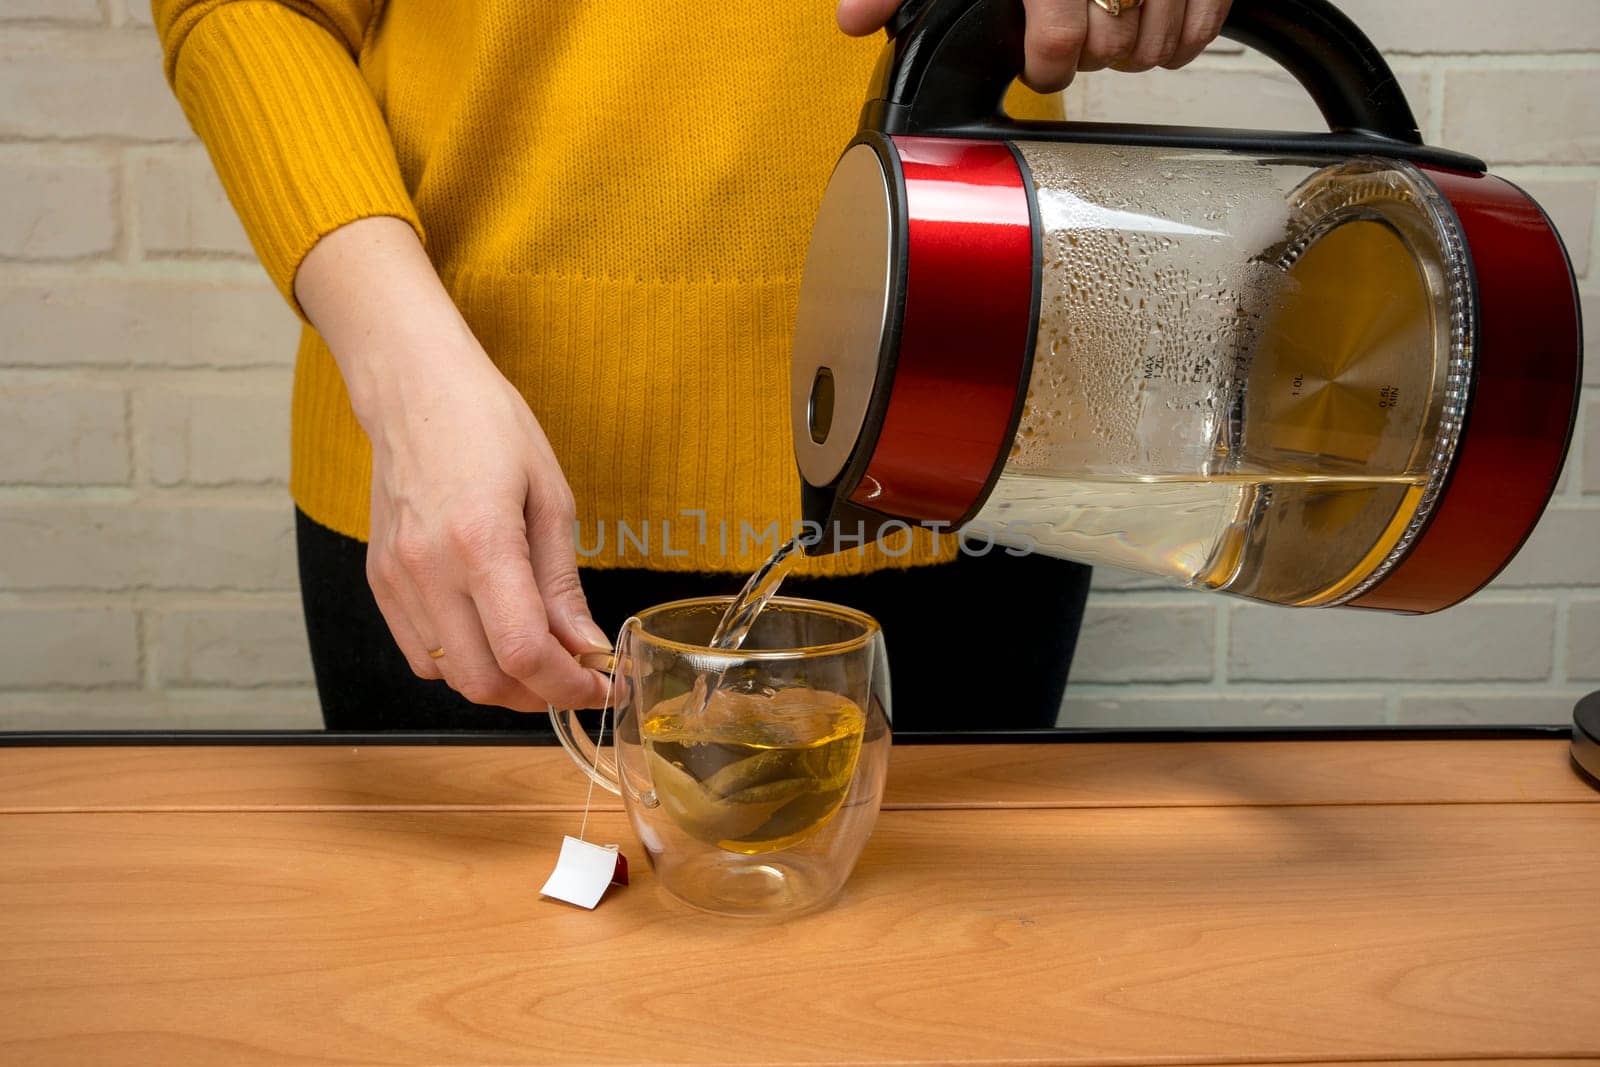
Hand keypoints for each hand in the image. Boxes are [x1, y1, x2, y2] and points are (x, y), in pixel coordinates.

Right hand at [297, 217, 610, 712]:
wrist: (413, 388)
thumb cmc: (488, 425)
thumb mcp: (551, 497)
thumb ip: (563, 583)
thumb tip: (585, 646)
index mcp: (482, 543)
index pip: (524, 653)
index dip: (568, 687)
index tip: (600, 688)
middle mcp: (430, 569)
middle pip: (484, 681)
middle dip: (537, 694)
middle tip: (573, 677)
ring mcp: (397, 578)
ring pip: (449, 676)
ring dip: (500, 682)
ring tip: (536, 655)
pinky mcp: (379, 580)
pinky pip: (420, 653)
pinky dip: (461, 661)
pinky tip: (490, 634)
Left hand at [837, 0, 1232, 91]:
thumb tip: (854, 19)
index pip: (1059, 36)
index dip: (1047, 67)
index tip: (1040, 69)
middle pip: (1111, 45)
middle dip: (1088, 59)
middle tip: (1070, 50)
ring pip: (1161, 38)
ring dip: (1136, 53)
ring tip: (1109, 42)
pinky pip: (1208, 19)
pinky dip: (1187, 37)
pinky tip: (1160, 32)